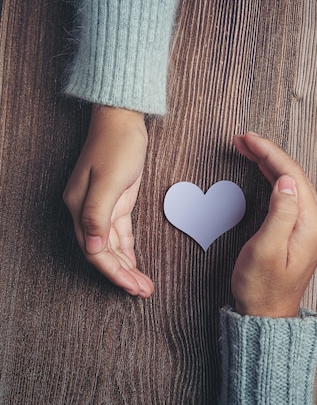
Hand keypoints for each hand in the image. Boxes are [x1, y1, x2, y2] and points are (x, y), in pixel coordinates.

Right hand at [63, 105, 153, 297]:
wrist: (122, 119)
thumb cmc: (116, 145)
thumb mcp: (108, 180)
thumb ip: (97, 215)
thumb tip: (91, 249)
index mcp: (79, 208)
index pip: (95, 251)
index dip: (113, 273)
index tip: (133, 288)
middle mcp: (86, 211)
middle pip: (103, 253)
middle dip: (122, 275)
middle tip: (143, 292)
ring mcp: (101, 206)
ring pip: (113, 246)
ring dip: (127, 266)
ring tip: (143, 285)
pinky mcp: (116, 201)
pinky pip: (120, 234)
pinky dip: (128, 250)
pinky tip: (136, 264)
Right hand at [231, 133, 316, 316]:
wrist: (267, 315)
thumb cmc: (262, 287)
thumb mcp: (266, 250)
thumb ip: (280, 213)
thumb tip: (286, 180)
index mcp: (313, 225)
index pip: (293, 176)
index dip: (270, 153)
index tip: (248, 139)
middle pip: (295, 175)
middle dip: (269, 153)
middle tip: (242, 139)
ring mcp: (312, 225)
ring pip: (293, 182)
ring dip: (271, 163)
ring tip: (247, 147)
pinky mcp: (303, 229)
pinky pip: (290, 194)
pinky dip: (274, 178)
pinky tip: (262, 169)